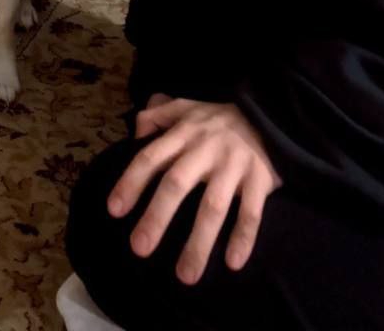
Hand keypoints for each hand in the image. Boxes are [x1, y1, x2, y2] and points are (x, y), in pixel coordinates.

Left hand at [107, 98, 281, 284]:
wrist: (270, 116)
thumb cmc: (218, 118)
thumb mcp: (185, 106)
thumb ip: (156, 116)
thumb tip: (135, 134)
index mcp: (183, 133)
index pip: (150, 158)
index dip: (131, 182)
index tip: (114, 211)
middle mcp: (205, 149)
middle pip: (176, 184)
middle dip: (157, 217)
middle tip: (139, 249)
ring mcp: (233, 166)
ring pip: (213, 206)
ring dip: (199, 242)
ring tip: (185, 276)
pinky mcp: (260, 179)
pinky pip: (252, 213)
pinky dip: (243, 237)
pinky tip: (232, 264)